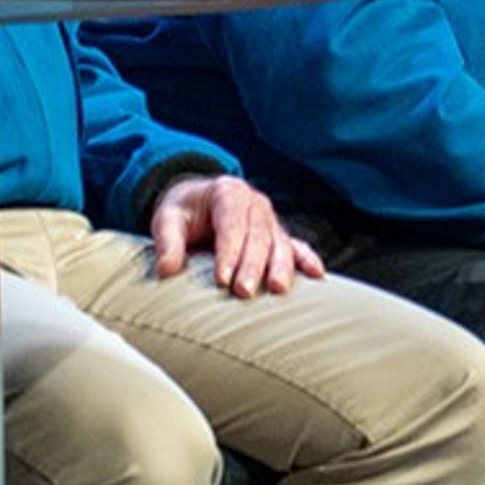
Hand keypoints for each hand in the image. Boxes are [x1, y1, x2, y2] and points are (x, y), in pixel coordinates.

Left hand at [148, 174, 323, 295]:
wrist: (199, 201)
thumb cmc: (185, 211)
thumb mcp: (168, 218)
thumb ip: (167, 242)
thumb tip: (166, 269)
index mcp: (228, 192)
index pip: (231, 224)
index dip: (229, 251)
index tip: (221, 279)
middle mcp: (254, 203)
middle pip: (258, 236)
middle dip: (252, 265)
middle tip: (244, 292)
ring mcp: (269, 220)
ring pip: (279, 243)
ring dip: (280, 266)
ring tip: (277, 289)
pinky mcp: (277, 235)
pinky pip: (296, 246)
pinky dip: (307, 259)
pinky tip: (318, 274)